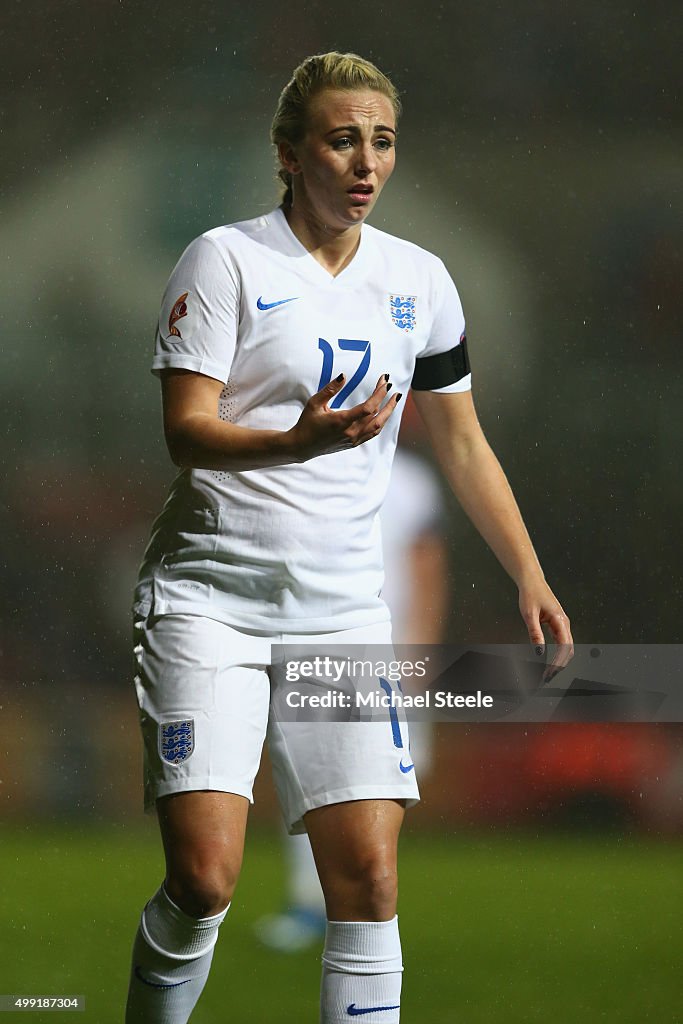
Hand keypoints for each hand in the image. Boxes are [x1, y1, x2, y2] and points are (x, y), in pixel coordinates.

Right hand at [286, 374, 400, 460]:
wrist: (302, 446)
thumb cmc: (307, 423)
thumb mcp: (314, 403)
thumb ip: (330, 389)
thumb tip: (343, 376)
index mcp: (341, 421)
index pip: (368, 408)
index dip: (379, 395)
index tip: (385, 384)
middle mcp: (350, 432)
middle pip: (377, 416)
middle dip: (387, 401)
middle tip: (393, 389)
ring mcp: (353, 439)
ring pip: (378, 426)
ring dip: (388, 412)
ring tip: (394, 400)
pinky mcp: (353, 443)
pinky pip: (372, 433)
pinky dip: (381, 422)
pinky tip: (383, 414)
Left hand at [518, 578, 573, 682]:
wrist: (532, 582)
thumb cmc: (531, 594)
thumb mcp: (529, 615)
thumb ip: (535, 634)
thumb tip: (538, 651)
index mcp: (560, 620)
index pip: (564, 647)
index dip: (558, 662)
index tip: (550, 672)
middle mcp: (564, 623)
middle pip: (568, 650)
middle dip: (560, 665)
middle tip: (548, 676)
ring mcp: (562, 624)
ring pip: (566, 647)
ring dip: (559, 660)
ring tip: (548, 671)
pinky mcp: (557, 624)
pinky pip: (561, 642)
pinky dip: (557, 653)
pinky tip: (549, 660)